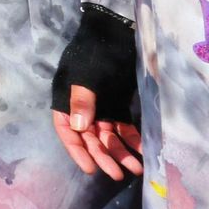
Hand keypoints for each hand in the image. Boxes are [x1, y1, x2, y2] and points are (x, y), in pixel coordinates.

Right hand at [50, 4, 140, 179]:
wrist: (113, 35)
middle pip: (91, 139)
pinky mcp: (116, 106)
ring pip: (109, 136)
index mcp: (65, 102)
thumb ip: (81, 101)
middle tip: (118, 173)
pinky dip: (132, 138)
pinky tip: (143, 149)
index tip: (91, 168)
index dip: (78, 152)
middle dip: (104, 156)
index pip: (68, 132)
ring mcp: (100, 108)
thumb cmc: (92, 54)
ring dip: (120, 152)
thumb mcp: (83, 76)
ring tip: (135, 167)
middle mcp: (81, 109)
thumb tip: (80, 129)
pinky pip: (124, 127)